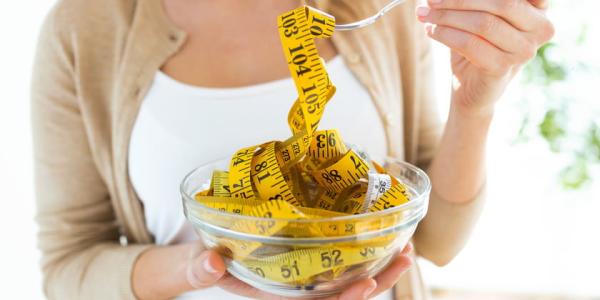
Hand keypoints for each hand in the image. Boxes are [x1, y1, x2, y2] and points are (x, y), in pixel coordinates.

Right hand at [186, 242, 413, 299]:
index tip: (368, 283)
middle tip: (406, 256)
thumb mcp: (189, 266)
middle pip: (340, 296)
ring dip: (377, 267)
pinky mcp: (298, 261)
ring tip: (405, 246)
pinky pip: (333, 264)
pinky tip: (375, 236)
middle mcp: (290, 292)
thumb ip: (195, 269)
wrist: (193, 260)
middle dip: (376, 282)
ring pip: (343, 281)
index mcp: (270, 297)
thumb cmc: (192, 265)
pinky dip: (357, 252)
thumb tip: (209, 263)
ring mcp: (296, 277)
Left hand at [416, 0, 554, 116]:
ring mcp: (524, 51)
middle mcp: (540, 28)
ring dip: (447, 16)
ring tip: (425, 14)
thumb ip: (472, 0)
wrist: (472, 87)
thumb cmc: (476, 42)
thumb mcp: (478, 13)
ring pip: (483, 23)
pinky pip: (470, 44)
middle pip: (501, 2)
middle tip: (430, 0)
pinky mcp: (503, 68)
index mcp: (538, 8)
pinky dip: (445, 34)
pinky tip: (431, 31)